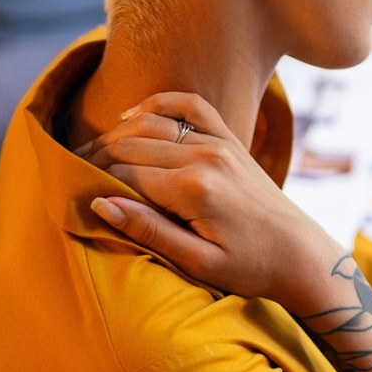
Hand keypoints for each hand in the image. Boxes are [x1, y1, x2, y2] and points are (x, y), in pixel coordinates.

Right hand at [79, 93, 342, 309]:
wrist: (300, 255)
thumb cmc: (251, 268)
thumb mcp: (198, 262)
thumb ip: (149, 230)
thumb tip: (100, 204)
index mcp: (195, 189)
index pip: (125, 175)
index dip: (94, 183)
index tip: (73, 195)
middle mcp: (206, 156)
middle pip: (132, 145)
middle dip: (97, 157)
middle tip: (72, 172)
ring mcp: (220, 143)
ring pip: (153, 124)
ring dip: (117, 134)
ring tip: (92, 153)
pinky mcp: (230, 141)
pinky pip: (190, 106)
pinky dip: (159, 104)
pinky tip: (133, 115)